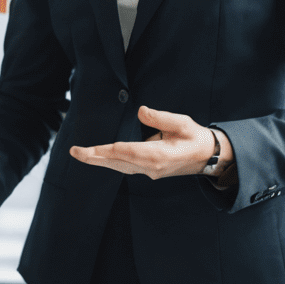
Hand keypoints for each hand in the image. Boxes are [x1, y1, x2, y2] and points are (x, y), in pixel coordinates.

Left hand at [70, 105, 233, 179]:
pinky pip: (126, 167)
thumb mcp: (183, 123)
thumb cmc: (196, 138)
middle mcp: (151, 167)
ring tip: (82, 154)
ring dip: (100, 161)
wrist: (209, 157)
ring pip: (120, 167)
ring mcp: (150, 171)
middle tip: (75, 152)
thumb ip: (161, 118)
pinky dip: (112, 162)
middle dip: (95, 158)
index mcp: (158, 155)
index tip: (88, 149)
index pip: (125, 152)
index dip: (105, 150)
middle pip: (117, 163)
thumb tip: (141, 111)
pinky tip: (101, 157)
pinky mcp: (150, 171)